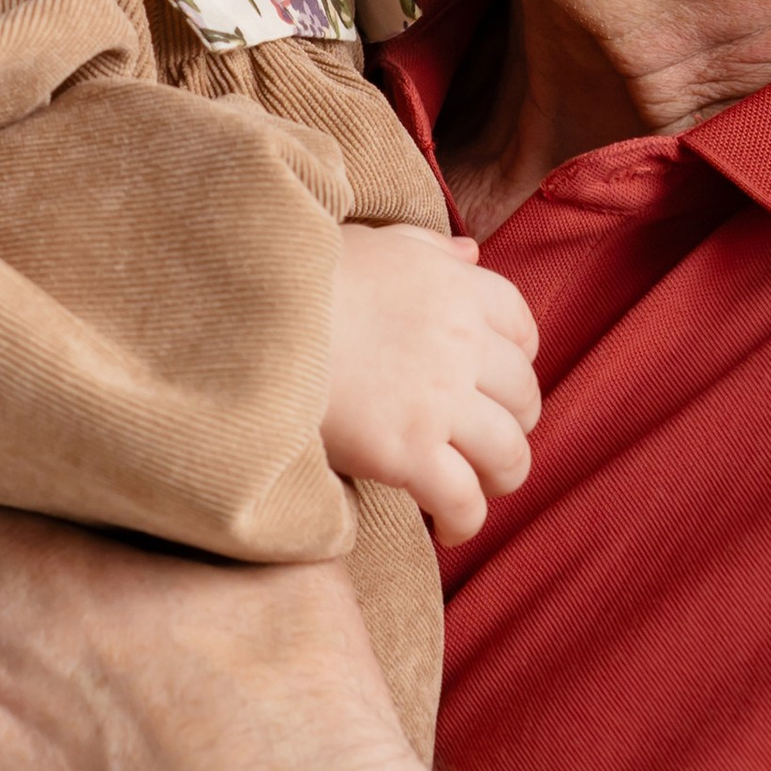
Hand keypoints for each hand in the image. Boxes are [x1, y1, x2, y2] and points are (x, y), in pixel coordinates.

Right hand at [324, 222, 540, 539]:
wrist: (247, 318)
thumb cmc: (297, 279)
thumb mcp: (371, 241)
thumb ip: (426, 248)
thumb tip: (469, 254)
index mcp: (455, 289)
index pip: (522, 331)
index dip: (514, 363)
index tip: (491, 386)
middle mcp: (461, 344)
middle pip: (523, 397)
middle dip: (511, 425)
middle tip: (481, 445)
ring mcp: (438, 402)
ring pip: (509, 455)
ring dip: (500, 479)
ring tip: (475, 491)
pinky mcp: (408, 453)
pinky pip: (463, 500)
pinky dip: (465, 522)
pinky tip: (447, 529)